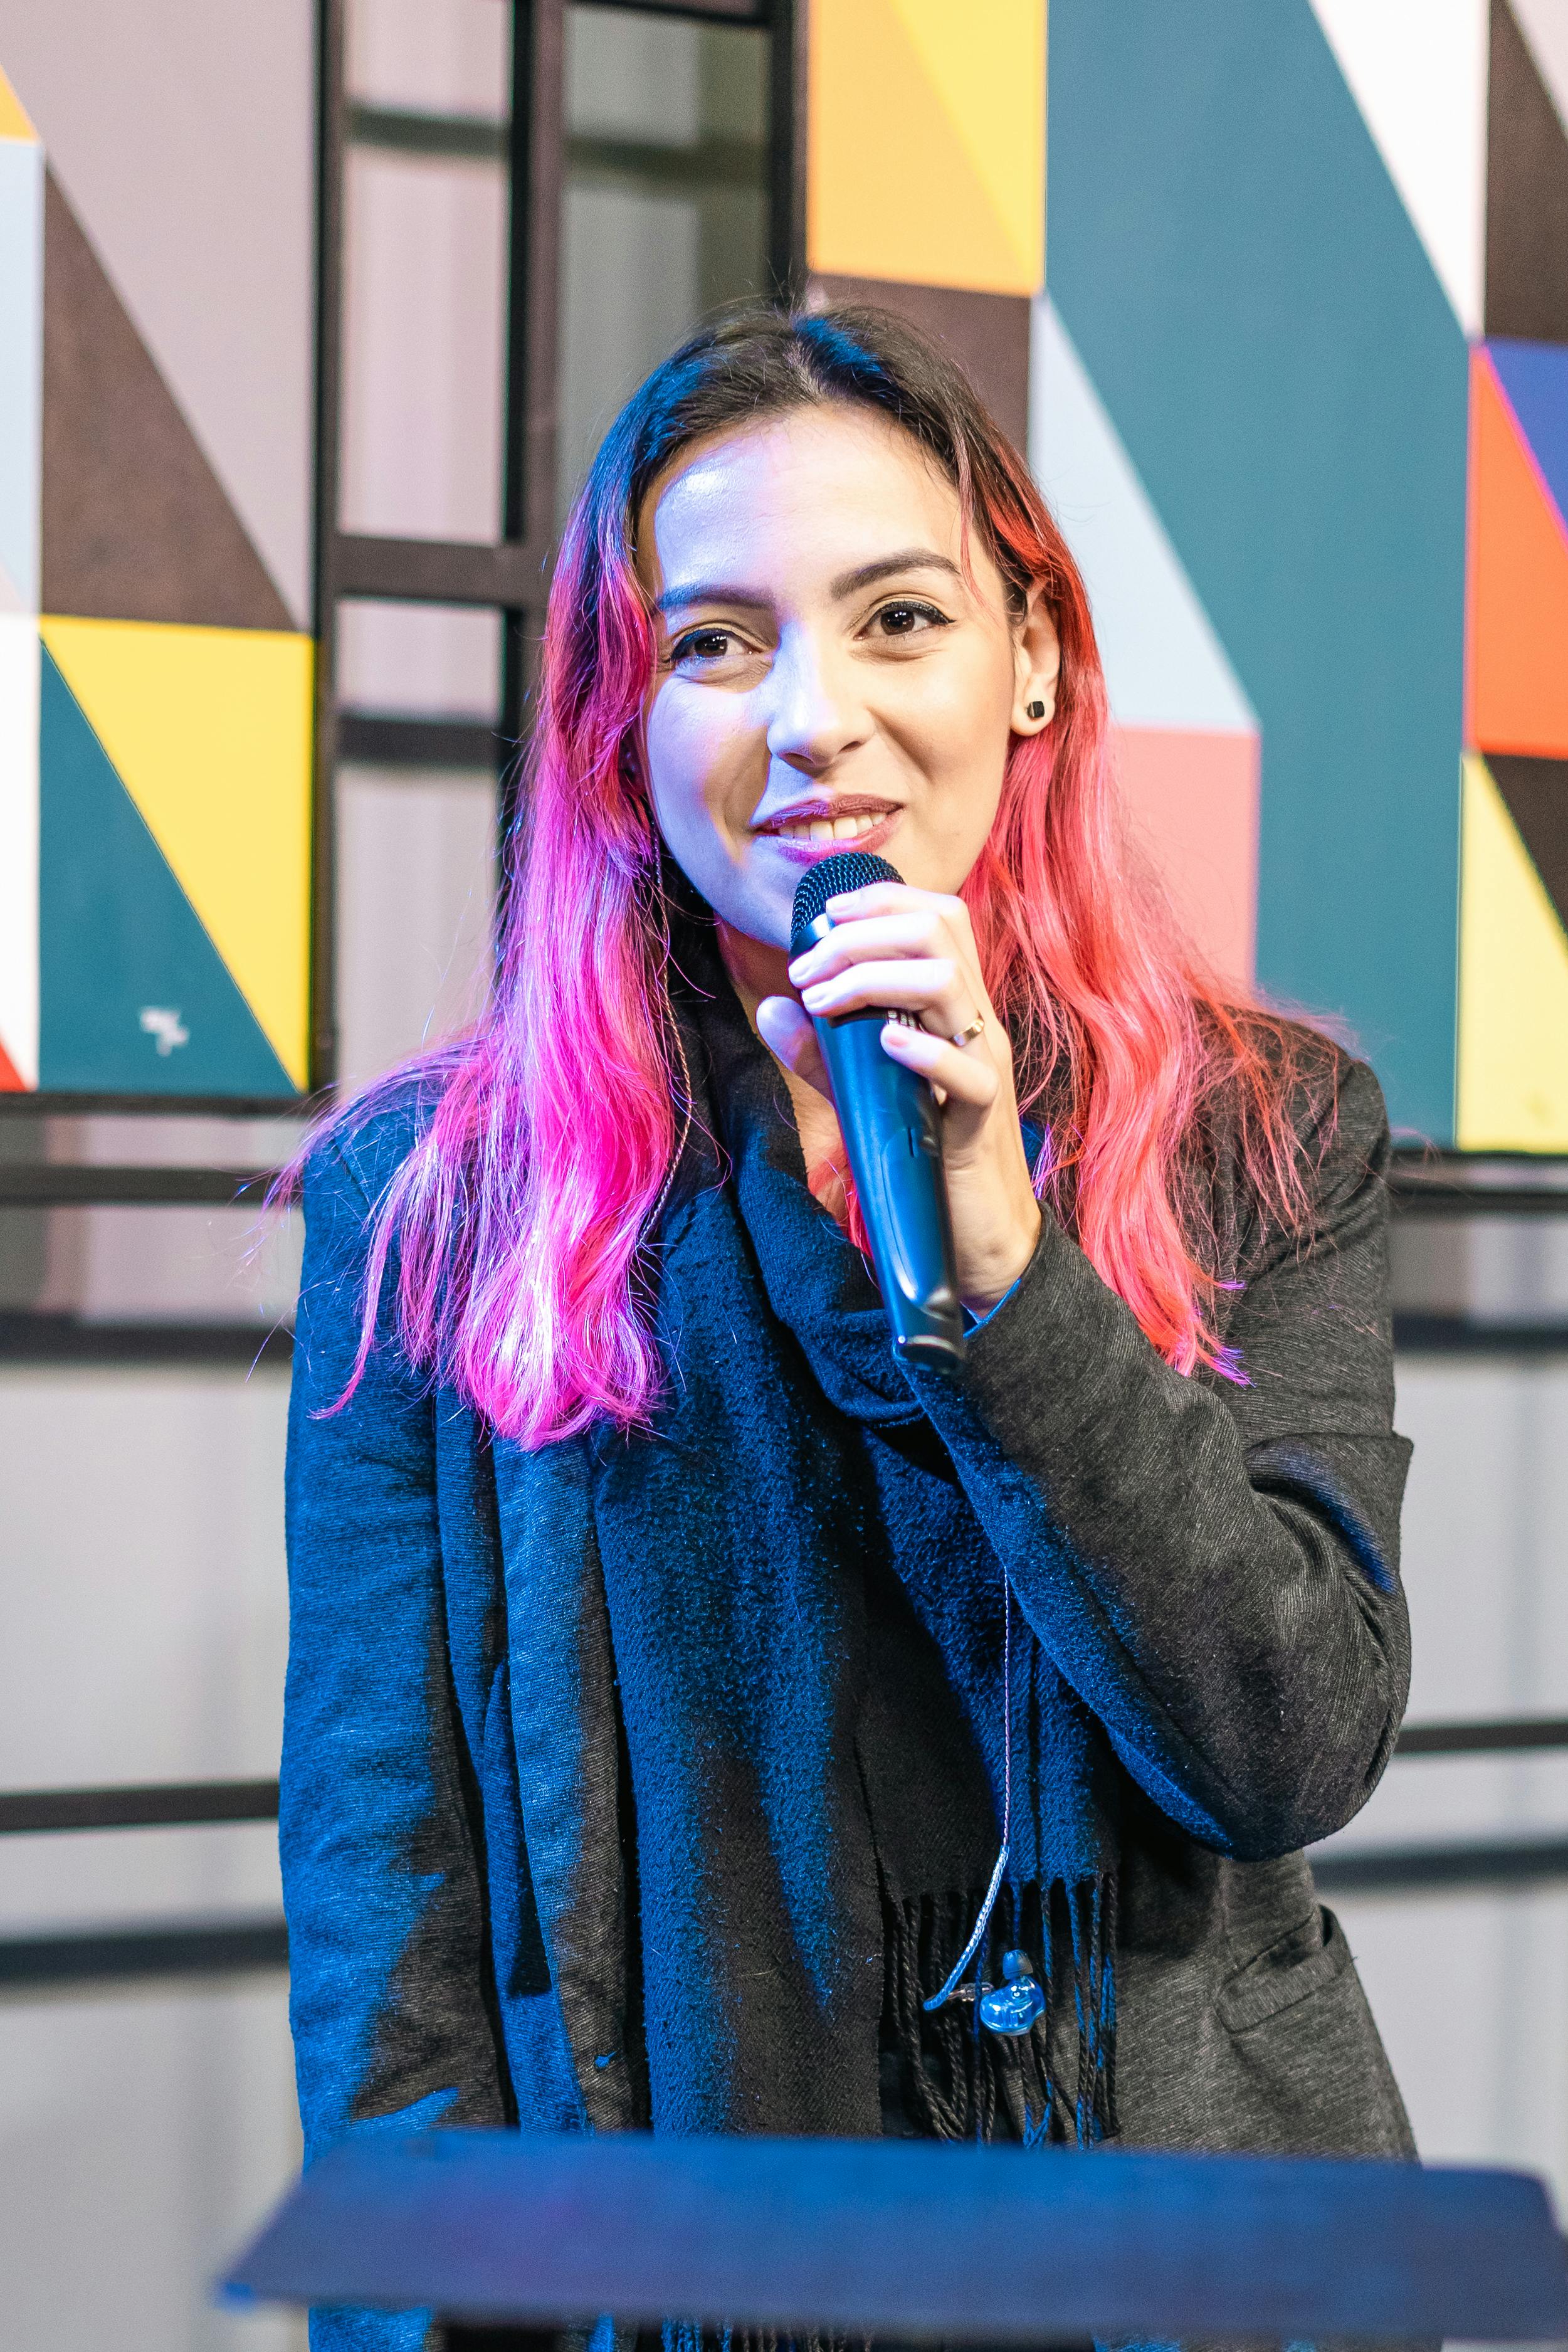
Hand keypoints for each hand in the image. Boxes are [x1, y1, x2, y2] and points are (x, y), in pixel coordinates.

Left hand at [754, 882, 1041, 1313]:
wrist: (978, 1230)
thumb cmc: (924, 1150)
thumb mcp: (865, 1090)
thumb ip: (822, 1051)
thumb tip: (771, 1007)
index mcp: (957, 1003)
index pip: (938, 915)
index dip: (880, 899)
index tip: (823, 919)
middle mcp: (977, 1021)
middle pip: (937, 930)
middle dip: (859, 935)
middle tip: (805, 973)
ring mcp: (986, 1063)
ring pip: (947, 982)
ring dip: (872, 978)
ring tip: (822, 1004)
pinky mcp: (985, 1116)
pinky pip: (968, 1072)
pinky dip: (922, 1049)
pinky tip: (882, 1044)